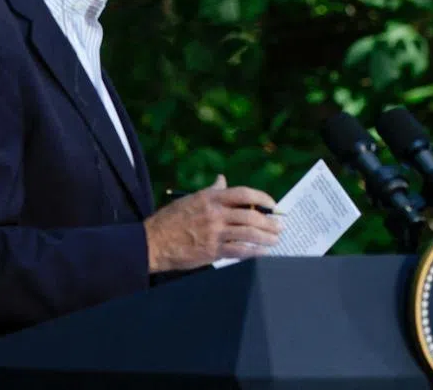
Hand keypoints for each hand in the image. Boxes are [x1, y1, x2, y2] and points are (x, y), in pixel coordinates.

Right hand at [143, 175, 281, 272]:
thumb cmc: (170, 220)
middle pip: (251, 216)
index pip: (243, 194)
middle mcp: (215, 213)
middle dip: (269, 222)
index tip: (273, 205)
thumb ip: (210, 191)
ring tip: (275, 240)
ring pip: (248, 234)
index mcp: (210, 198)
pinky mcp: (212, 251)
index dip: (262, 199)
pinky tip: (262, 253)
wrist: (152, 243)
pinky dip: (254, 252)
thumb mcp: (190, 199)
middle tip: (280, 226)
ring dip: (266, 238)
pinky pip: (239, 250)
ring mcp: (214, 233)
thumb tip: (222, 180)